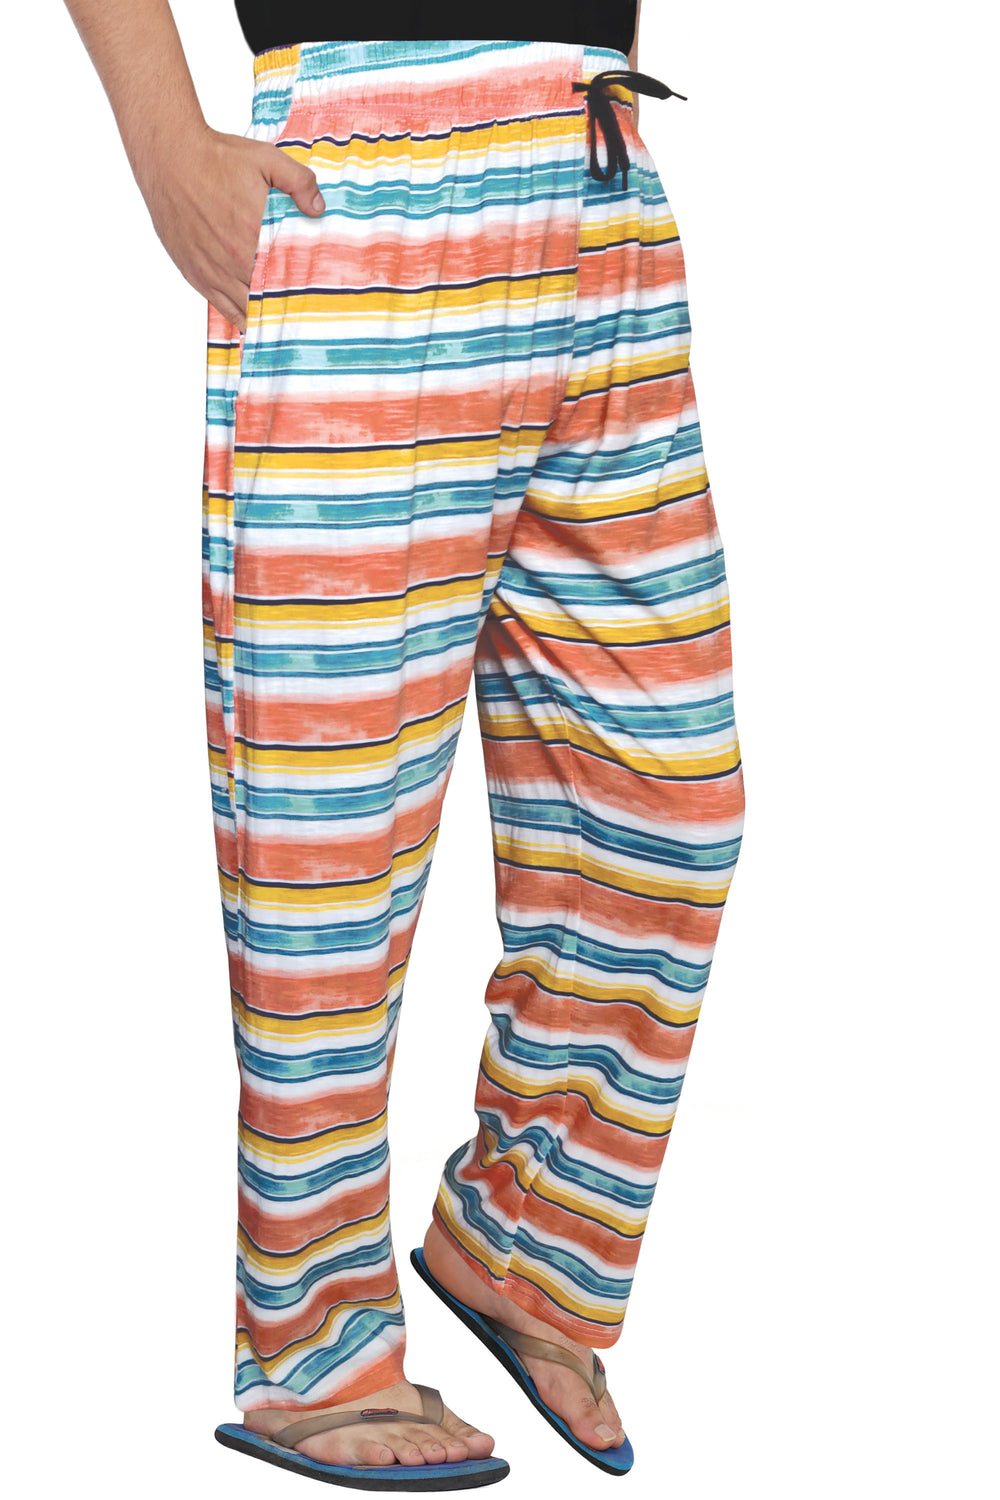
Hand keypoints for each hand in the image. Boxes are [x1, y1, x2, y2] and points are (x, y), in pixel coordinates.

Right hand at [139, 122, 325, 331]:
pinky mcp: (194, 273)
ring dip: (261, 313)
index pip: (285, 279)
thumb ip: (299, 182)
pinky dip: (238, 317)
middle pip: (266, 297)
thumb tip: (318, 209)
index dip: (299, 290)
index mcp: (254, 238)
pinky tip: (250, 323)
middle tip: (299, 311)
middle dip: (283, 304)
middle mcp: (233, 261)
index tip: (311, 295)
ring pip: (245, 308)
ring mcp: (212, 271)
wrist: (170, 157)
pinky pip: (222, 307)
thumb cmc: (216, 158)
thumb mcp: (267, 160)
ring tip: (279, 320)